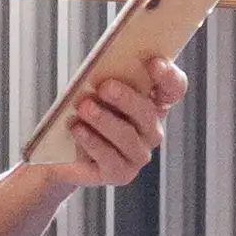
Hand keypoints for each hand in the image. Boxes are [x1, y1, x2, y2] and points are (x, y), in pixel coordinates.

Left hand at [49, 55, 184, 188]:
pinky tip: (78, 129)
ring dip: (105, 120)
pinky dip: (93, 141)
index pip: (174, 87)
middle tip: (104, 86)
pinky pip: (111, 158)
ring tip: (84, 107)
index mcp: (152, 101)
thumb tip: (103, 70)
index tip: (152, 62)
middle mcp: (151, 129)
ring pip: (128, 136)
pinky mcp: (121, 173)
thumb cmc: (83, 111)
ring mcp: (139, 153)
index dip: (167, 75)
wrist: (61, 151)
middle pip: (148, 113)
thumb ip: (106, 77)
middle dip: (126, 98)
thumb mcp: (94, 89)